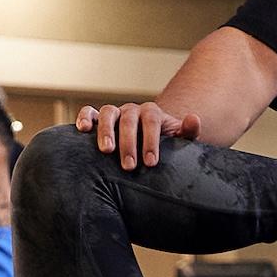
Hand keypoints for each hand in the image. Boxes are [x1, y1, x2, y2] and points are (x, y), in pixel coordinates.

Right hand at [75, 102, 201, 169]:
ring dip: (106, 132)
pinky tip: (83, 130)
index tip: (151, 162)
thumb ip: (188, 131)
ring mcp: (114, 113)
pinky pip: (88, 112)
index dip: (151, 141)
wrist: (145, 141)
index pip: (151, 121)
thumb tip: (193, 119)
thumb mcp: (178, 139)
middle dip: (129, 144)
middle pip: (129, 120)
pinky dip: (85, 117)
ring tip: (106, 151)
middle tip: (129, 166)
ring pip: (108, 113)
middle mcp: (132, 110)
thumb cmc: (162, 144)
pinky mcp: (97, 118)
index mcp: (151, 113)